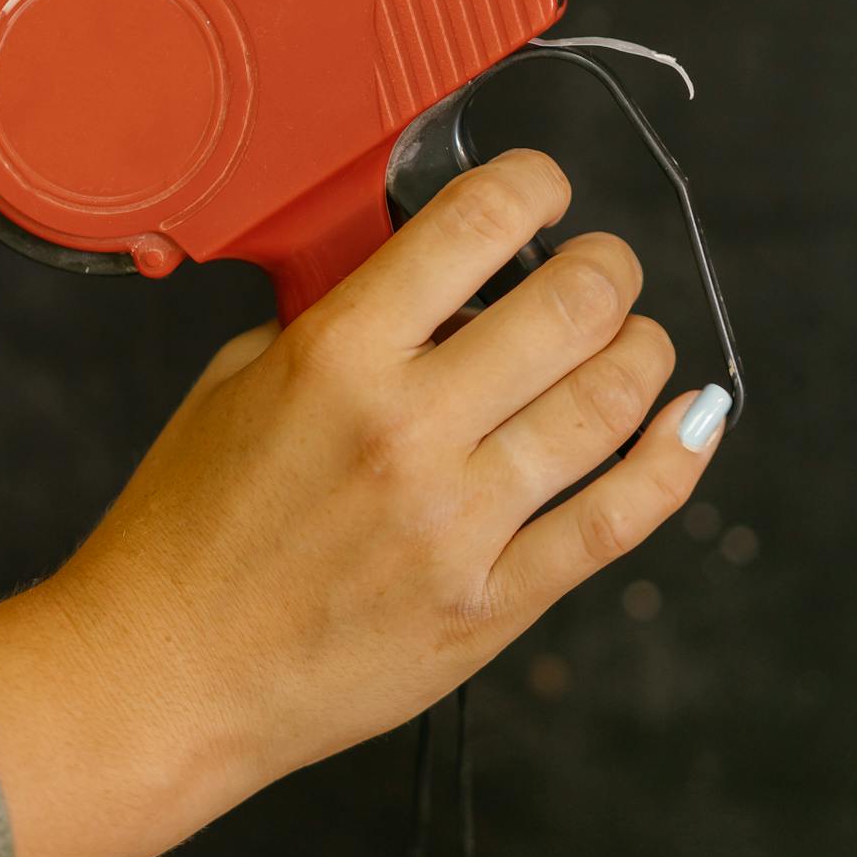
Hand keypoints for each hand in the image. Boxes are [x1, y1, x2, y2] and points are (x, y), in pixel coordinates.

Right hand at [0, 150, 728, 856]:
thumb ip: (340, 321)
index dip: (536, 183)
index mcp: (338, 356)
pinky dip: (674, 459)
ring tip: (635, 339)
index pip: (478, 223)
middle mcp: (410, 429)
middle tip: (602, 266)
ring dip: (643, 350)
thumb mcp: (235, 381)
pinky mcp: (493, 604)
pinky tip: (690, 420)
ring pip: (612, 402)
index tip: (545, 189)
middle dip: (607, 264)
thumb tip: (439, 283)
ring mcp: (460, 523)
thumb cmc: (187, 526)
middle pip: (573, 304)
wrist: (166, 673)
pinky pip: (617, 519)